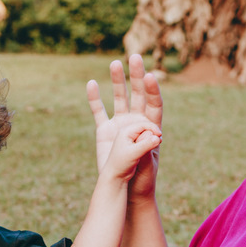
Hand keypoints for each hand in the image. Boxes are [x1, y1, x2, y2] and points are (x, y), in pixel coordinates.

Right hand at [87, 54, 162, 198]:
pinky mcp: (105, 131)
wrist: (126, 190)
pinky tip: (92, 83)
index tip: (149, 76)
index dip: (153, 90)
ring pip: (120, 97)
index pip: (154, 103)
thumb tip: (154, 135)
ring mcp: (120, 125)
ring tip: (114, 63)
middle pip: (138, 93)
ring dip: (118, 80)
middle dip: (136, 75)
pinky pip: (99, 111)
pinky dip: (95, 98)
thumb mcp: (147, 165)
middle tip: (135, 56)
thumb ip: (147, 149)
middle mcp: (137, 121)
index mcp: (151, 127)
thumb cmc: (142, 179)